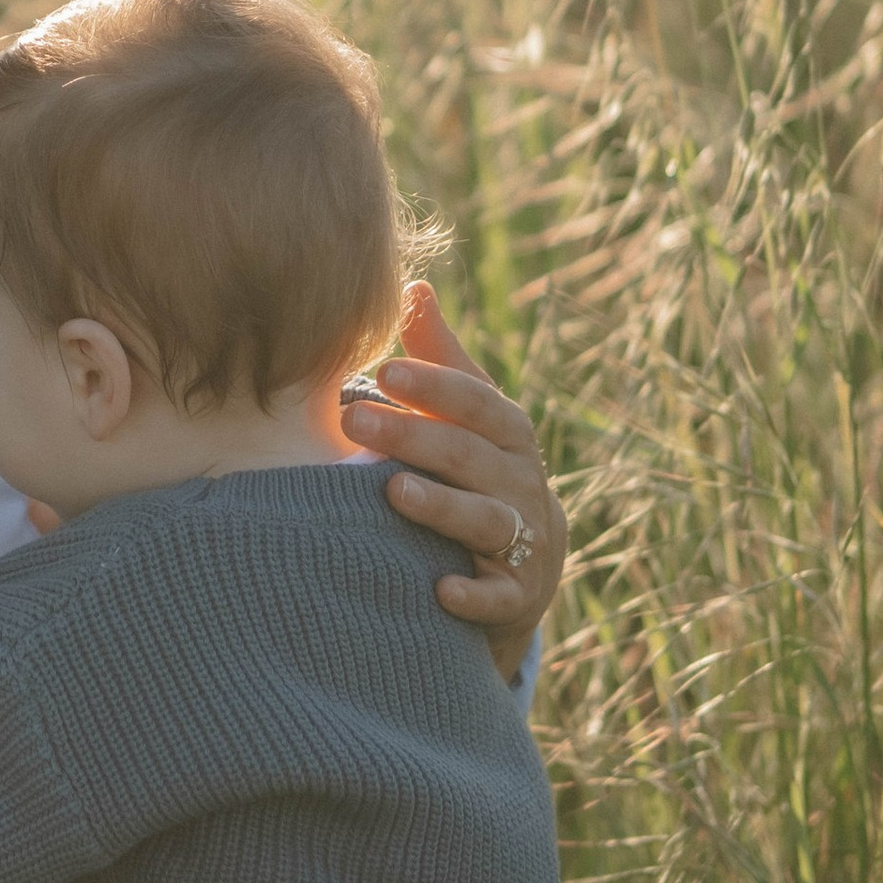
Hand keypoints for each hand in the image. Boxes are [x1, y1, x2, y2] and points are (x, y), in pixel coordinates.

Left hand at [351, 283, 567, 680]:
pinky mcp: (516, 595)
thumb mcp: (467, 414)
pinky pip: (499, 596)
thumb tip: (414, 286)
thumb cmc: (480, 469)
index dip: (435, 385)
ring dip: (441, 507)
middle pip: (470, 455)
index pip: (476, 401)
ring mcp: (523, 539)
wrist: (529, 561)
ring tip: (392, 492)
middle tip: (353, 420)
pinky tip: (439, 588)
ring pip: (485, 519)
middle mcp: (521, 481)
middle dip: (414, 436)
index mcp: (508, 432)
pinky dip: (474, 594)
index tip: (383, 368)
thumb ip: (440, 357)